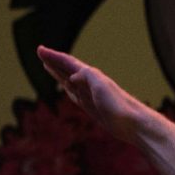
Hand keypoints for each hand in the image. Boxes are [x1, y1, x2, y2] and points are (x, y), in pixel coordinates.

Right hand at [36, 46, 158, 141]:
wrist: (134, 125)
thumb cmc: (119, 105)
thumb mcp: (101, 85)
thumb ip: (87, 76)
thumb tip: (71, 77)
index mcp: (91, 76)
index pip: (68, 62)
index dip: (54, 56)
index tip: (40, 49)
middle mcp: (90, 84)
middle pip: (67, 69)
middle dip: (54, 61)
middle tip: (40, 53)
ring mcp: (91, 96)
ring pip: (69, 81)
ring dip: (58, 73)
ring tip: (48, 66)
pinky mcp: (93, 108)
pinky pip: (75, 94)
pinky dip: (68, 88)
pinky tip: (66, 86)